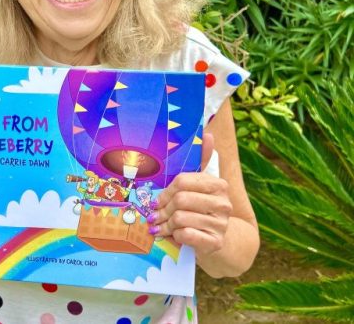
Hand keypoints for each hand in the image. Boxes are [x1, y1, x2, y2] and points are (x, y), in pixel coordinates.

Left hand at [148, 133, 232, 255]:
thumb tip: (208, 134)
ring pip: (180, 218)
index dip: (165, 192)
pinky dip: (175, 236)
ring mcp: (221, 224)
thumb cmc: (199, 209)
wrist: (214, 240)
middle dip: (163, 210)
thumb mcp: (198, 186)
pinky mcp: (215, 243)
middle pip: (180, 200)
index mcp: (218, 185)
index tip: (157, 200)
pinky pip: (185, 235)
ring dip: (166, 224)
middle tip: (154, 216)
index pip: (182, 181)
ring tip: (162, 227)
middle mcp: (223, 204)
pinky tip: (174, 236)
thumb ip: (201, 161)